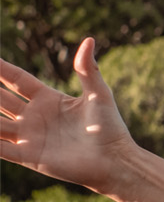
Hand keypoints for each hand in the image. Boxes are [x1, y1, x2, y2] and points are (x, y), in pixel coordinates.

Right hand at [0, 37, 163, 201]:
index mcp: (48, 99)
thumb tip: (88, 40)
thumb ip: (88, 69)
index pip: (16, 80)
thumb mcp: (98, 94)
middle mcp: (34, 117)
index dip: (1, 69)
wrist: (114, 160)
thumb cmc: (110, 127)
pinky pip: (0, 148)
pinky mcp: (28, 156)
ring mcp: (29, 136)